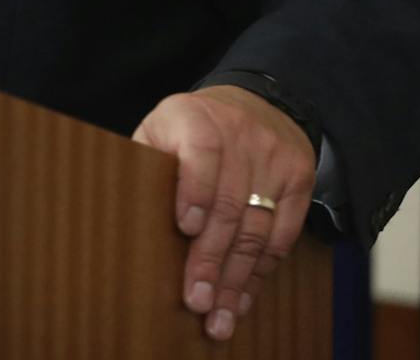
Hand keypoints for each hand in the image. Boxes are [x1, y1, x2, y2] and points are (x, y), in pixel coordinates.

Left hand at [132, 85, 317, 341]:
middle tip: (197, 299)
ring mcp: (275, 159)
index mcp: (196, 118)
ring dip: (237, 279)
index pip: (202, 153)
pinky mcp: (299, 181)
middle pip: (230, 205)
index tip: (185, 228)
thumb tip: (121, 217)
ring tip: (219, 315)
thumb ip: (145, 163)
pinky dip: (260, 273)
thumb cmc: (190, 128)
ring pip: (257, 230)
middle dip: (211, 259)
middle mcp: (241, 136)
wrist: (256, 104)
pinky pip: (282, 237)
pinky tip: (243, 297)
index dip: (195, 191)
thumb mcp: (159, 128)